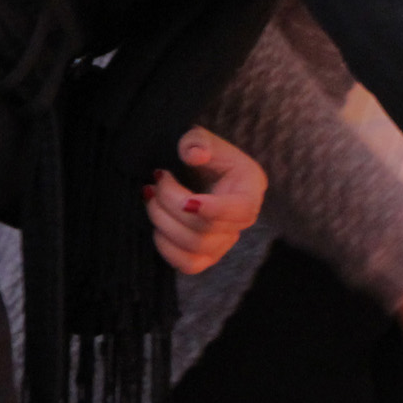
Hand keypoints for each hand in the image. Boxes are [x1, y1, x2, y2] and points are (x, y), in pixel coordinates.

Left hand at [144, 126, 265, 274]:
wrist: (202, 171)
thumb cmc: (206, 154)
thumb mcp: (203, 138)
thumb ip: (197, 141)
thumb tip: (193, 155)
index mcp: (250, 189)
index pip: (240, 210)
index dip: (213, 209)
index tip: (186, 200)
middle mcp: (243, 221)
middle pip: (207, 230)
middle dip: (172, 207)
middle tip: (155, 183)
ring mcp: (225, 241)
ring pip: (194, 247)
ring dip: (163, 223)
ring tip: (151, 198)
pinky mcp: (207, 255)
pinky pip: (188, 264)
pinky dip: (166, 248)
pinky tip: (157, 224)